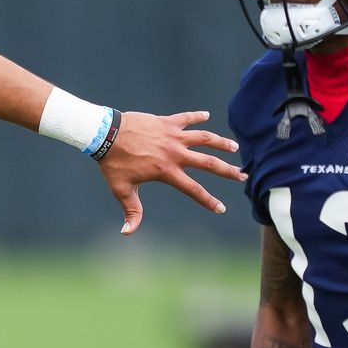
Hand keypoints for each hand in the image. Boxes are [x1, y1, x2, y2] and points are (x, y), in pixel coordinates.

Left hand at [96, 110, 244, 234]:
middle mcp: (174, 154)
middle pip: (208, 163)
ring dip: (221, 142)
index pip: (194, 190)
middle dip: (227, 170)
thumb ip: (130, 211)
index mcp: (167, 172)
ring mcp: (172, 136)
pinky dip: (197, 116)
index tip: (221, 208)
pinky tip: (206, 115)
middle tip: (242, 175)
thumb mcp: (121, 189)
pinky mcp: (166, 122)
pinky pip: (186, 118)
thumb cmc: (113, 162)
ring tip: (235, 147)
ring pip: (204, 138)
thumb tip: (127, 233)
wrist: (105, 134)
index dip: (209, 201)